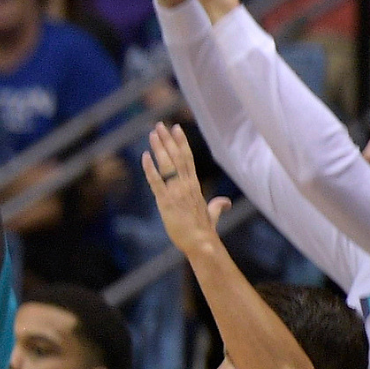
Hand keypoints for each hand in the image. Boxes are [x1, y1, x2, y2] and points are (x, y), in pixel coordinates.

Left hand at [143, 123, 228, 257]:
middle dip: (168, 140)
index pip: (187, 158)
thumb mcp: (212, 214)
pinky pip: (156, 182)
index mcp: (194, 185)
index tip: (176, 128)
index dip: (181, 142)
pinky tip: (144, 156)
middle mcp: (186, 185)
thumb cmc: (204, 230)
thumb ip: (217, 206)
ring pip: (167, 165)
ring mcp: (175, 192)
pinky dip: (150, 168)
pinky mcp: (165, 202)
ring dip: (159, 148)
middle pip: (177, 157)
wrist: (201, 244)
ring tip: (152, 133)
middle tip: (160, 124)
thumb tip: (225, 202)